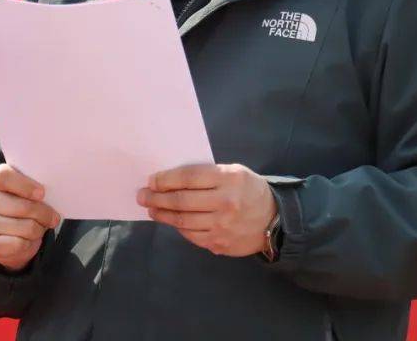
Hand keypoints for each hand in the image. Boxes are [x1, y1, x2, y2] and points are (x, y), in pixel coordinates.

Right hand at [0, 163, 60, 272]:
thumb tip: (50, 194)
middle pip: (21, 206)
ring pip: (25, 227)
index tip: (42, 193)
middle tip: (53, 217)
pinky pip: (19, 244)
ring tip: (39, 227)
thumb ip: (34, 186)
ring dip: (38, 229)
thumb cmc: (21, 205)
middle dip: (43, 213)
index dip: (25, 185)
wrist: (8, 235)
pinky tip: (27, 239)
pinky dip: (29, 243)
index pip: (3, 177)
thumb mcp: (26, 190)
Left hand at [135, 163, 276, 256]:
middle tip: (142, 196)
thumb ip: (207, 175)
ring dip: (162, 214)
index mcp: (228, 179)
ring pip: (182, 220)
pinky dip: (177, 227)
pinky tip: (170, 220)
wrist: (275, 220)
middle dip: (157, 198)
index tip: (151, 180)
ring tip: (151, 208)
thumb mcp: (234, 172)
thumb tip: (172, 180)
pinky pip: (191, 235)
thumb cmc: (249, 190)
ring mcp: (222, 226)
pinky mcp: (219, 243)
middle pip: (181, 201)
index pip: (188, 178)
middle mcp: (225, 203)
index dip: (166, 179)